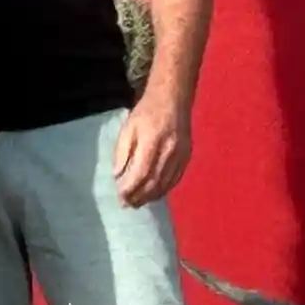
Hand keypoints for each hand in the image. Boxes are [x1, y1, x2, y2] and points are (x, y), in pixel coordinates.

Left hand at [113, 86, 191, 205]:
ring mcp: (181, 154)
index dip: (131, 188)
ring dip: (151, 196)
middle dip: (139, 196)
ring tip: (138, 203)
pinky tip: (153, 195)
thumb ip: (122, 153)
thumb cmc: (146, 113)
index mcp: (152, 141)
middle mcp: (169, 150)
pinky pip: (175, 179)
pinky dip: (164, 190)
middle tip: (127, 205)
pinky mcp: (187, 156)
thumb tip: (118, 176)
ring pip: (166, 183)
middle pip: (154, 181)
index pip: (141, 172)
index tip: (120, 197)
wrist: (172, 99)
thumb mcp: (127, 129)